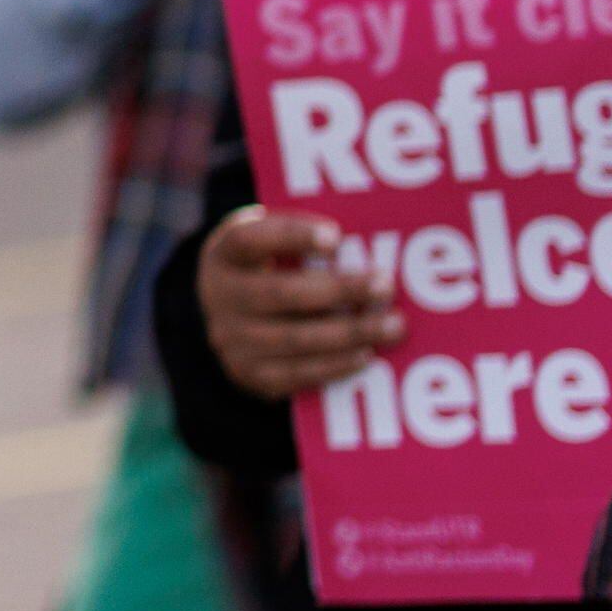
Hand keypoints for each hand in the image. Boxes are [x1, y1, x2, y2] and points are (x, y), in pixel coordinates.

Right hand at [197, 208, 404, 399]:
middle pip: (280, 293)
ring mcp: (230, 340)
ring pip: (294, 338)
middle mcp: (219, 297)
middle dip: (339, 290)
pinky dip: (334, 365)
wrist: (232, 315)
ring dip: (349, 332)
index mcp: (224, 254)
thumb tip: (363, 244)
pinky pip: (296, 374)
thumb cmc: (269, 267)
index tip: (336, 237)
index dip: (291, 236)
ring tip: (392, 325)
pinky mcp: (248, 374)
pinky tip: (366, 355)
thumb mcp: (271, 241)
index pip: (249, 239)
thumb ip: (302, 238)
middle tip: (385, 285)